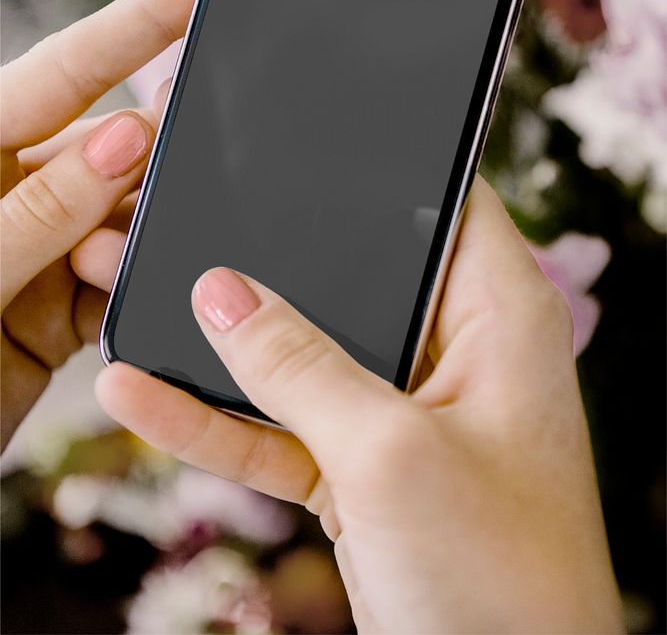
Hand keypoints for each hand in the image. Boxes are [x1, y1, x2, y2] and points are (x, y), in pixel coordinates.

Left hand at [0, 0, 201, 449]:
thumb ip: (42, 207)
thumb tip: (124, 140)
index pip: (71, 69)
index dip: (142, 22)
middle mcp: (12, 190)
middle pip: (110, 149)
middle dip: (154, 156)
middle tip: (205, 155)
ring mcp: (38, 248)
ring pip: (125, 220)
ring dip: (138, 237)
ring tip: (105, 264)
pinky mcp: (58, 308)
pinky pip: (120, 281)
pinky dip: (134, 288)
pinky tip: (125, 294)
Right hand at [87, 177, 622, 633]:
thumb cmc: (502, 579)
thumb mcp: (390, 453)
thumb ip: (299, 365)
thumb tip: (222, 292)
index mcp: (498, 310)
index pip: (438, 197)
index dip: (370, 164)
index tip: (287, 138)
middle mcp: (452, 345)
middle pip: (350, 271)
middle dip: (264, 255)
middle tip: (179, 220)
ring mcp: (400, 405)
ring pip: (302, 351)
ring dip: (221, 341)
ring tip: (134, 296)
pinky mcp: (360, 463)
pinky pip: (281, 422)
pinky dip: (218, 416)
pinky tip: (143, 396)